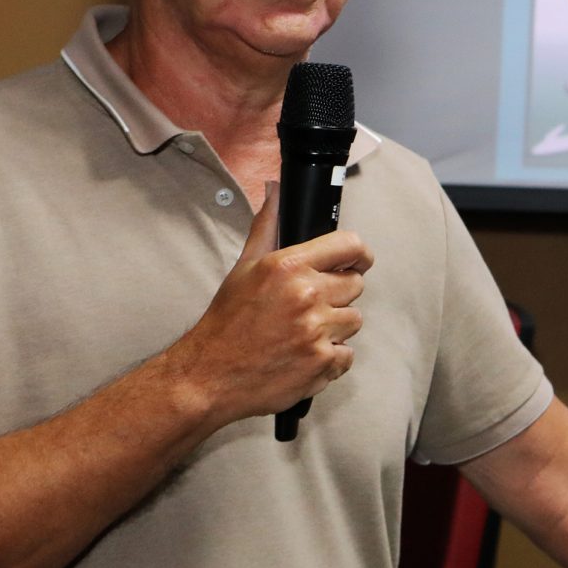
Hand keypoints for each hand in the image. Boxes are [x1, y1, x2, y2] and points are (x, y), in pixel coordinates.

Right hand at [165, 182, 372, 427]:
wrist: (208, 376)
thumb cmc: (226, 322)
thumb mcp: (244, 267)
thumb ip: (267, 226)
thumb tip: (276, 190)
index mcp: (289, 266)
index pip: (350, 245)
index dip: (358, 253)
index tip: (357, 260)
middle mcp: (307, 296)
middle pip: (356, 285)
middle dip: (338, 293)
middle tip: (310, 304)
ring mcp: (316, 332)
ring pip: (353, 320)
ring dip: (335, 327)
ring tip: (302, 332)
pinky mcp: (321, 364)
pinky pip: (347, 355)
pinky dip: (330, 358)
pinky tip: (303, 355)